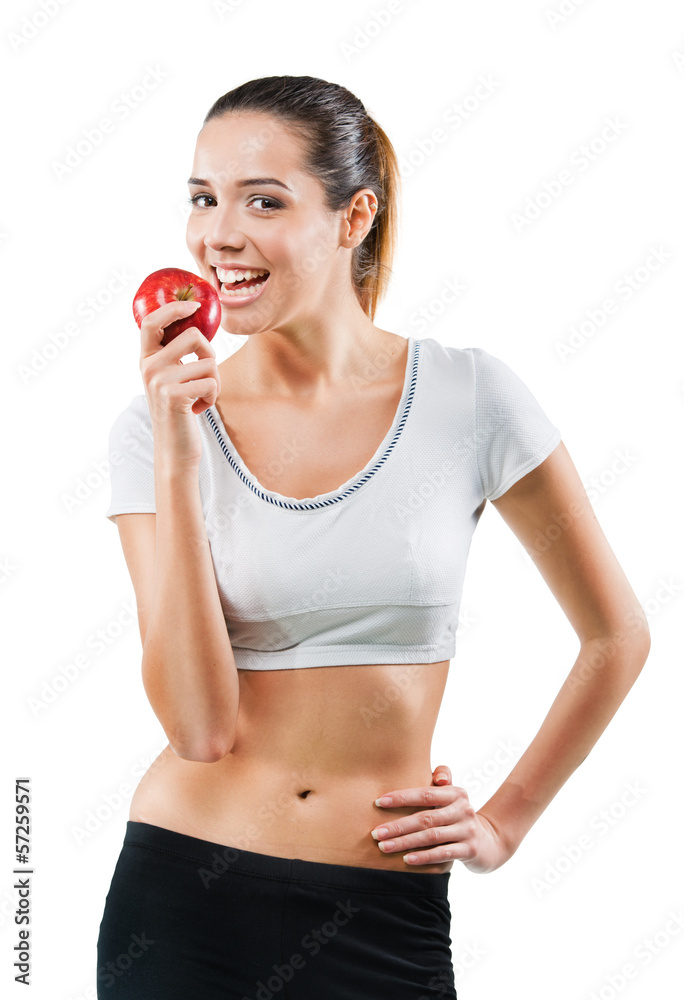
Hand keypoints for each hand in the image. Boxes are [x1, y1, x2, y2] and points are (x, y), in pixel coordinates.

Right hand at [140, 299, 221, 466]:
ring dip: (215, 381)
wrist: (174, 448)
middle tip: (206, 374)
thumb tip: (193, 323)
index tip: (195, 305)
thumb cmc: (179, 411)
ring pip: (209, 362)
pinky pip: (211, 382)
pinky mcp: (173, 396)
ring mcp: (159, 381)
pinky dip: (213, 396)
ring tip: (201, 397)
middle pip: (194, 336)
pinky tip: (200, 409)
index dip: (173, 308)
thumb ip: (174, 355)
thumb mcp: (170, 379)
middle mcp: (148, 367)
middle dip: (211, 354)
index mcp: (146, 359)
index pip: (150, 321)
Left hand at [370, 764, 513, 873]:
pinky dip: (423, 857)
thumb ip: (443, 779)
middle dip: (398, 826)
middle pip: (425, 817)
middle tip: (376, 832)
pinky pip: (443, 854)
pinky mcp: (470, 850)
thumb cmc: (458, 815)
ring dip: (405, 842)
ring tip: (384, 847)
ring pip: (431, 836)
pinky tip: (406, 860)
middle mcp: (463, 809)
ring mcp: (467, 830)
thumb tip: (439, 777)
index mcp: (455, 793)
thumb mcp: (453, 796)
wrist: (489, 843)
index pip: (425, 793)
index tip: (378, 802)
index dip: (401, 797)